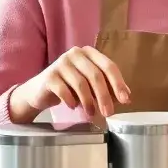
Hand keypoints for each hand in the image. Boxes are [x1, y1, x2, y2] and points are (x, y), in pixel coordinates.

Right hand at [9, 47, 130, 122]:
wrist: (40, 92)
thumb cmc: (70, 87)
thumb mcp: (91, 86)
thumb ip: (107, 88)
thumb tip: (127, 98)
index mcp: (89, 53)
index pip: (108, 66)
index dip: (118, 83)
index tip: (125, 100)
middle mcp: (76, 54)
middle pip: (95, 75)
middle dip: (104, 96)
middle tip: (108, 113)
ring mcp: (61, 63)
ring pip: (81, 83)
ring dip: (88, 101)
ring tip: (91, 113)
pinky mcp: (49, 75)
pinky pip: (64, 90)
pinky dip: (71, 101)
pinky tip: (73, 107)